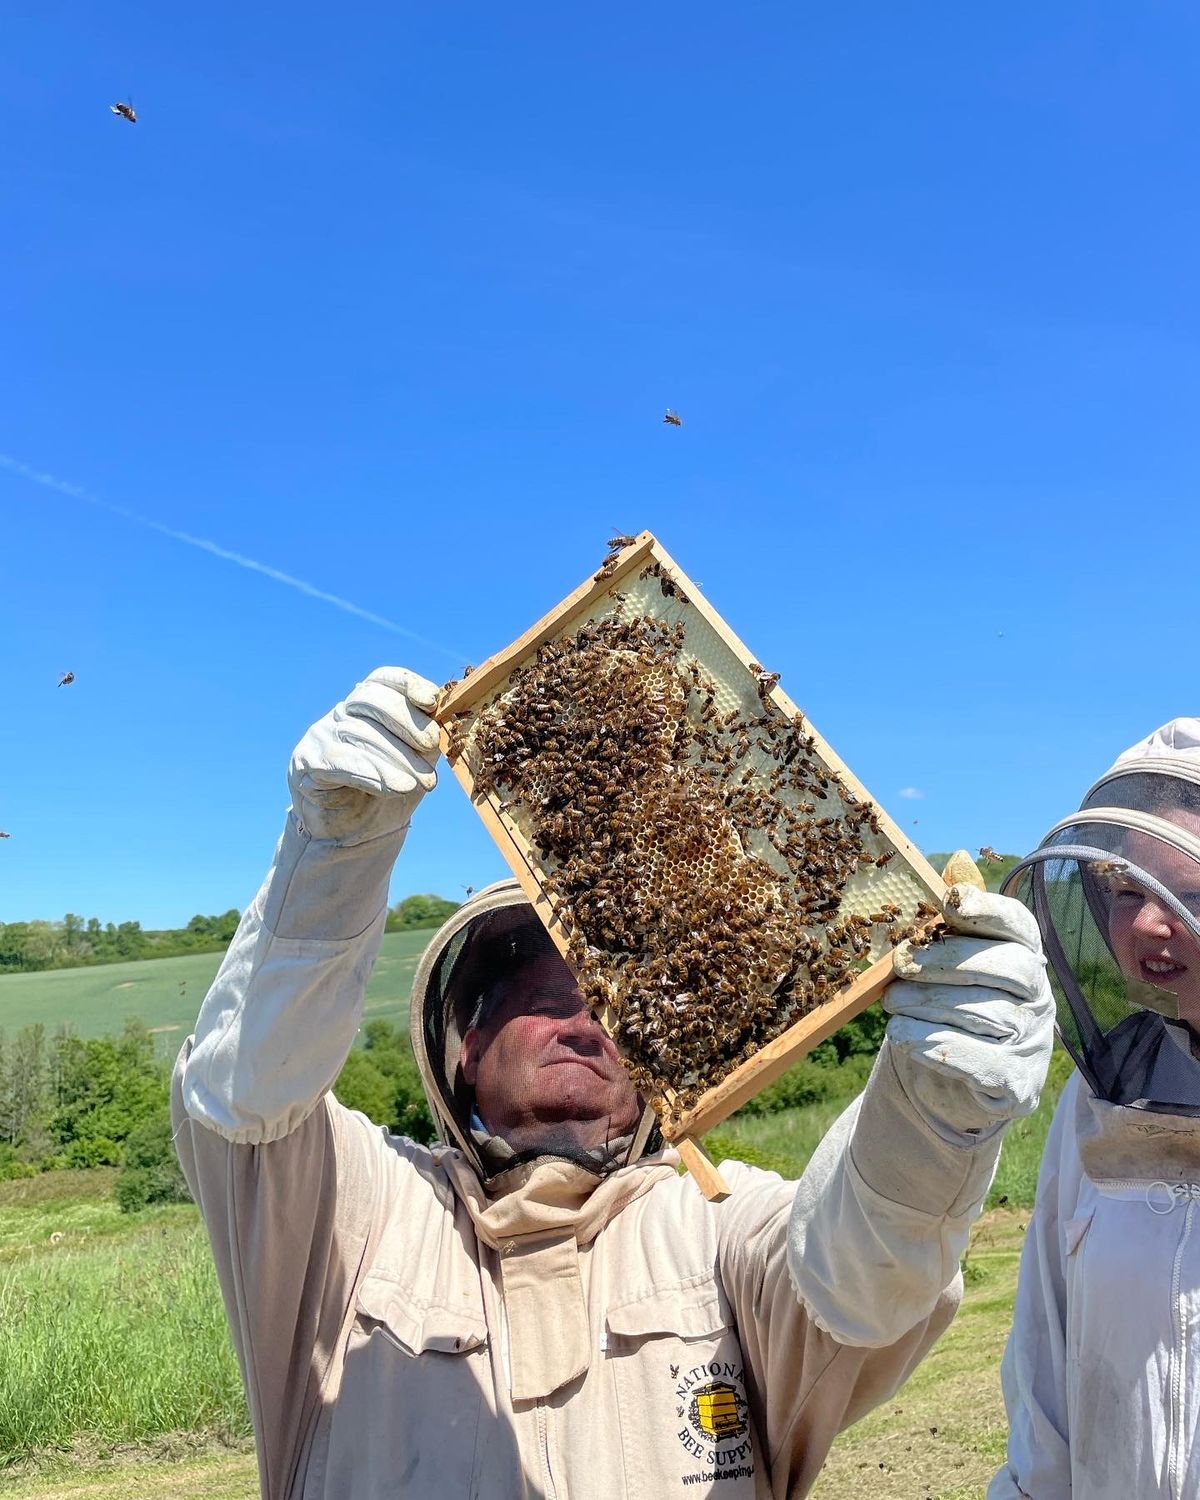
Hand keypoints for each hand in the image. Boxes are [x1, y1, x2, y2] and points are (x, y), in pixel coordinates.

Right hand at [288, 667, 441, 846]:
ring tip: (419, 782)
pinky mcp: (306, 762)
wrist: (356, 834)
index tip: (431, 701)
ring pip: (358, 734)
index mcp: (369, 705)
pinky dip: (370, 774)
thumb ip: (425, 740)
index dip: (407, 684)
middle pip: (372, 700)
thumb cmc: (388, 790)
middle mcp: (342, 713)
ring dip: (395, 759)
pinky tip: (394, 787)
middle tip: (431, 747)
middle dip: (407, 722)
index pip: (383, 679)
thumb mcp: (416, 761)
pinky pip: (339, 761)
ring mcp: (321, 734)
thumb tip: (440, 725)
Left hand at [882, 885, 1054, 1138]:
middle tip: (901, 965)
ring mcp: (1032, 1043)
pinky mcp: (1015, 1084)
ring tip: (892, 1002)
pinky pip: (980, 1061)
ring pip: (986, 1014)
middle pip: (1007, 968)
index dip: (988, 910)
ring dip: (929, 1005)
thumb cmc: (949, 1007)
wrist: (954, 1085)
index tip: (950, 903)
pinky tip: (905, 1036)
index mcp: (1025, 956)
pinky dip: (937, 1046)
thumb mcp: (947, 964)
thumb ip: (951, 921)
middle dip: (948, 962)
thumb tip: (957, 862)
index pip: (1019, 925)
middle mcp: (1038, 997)